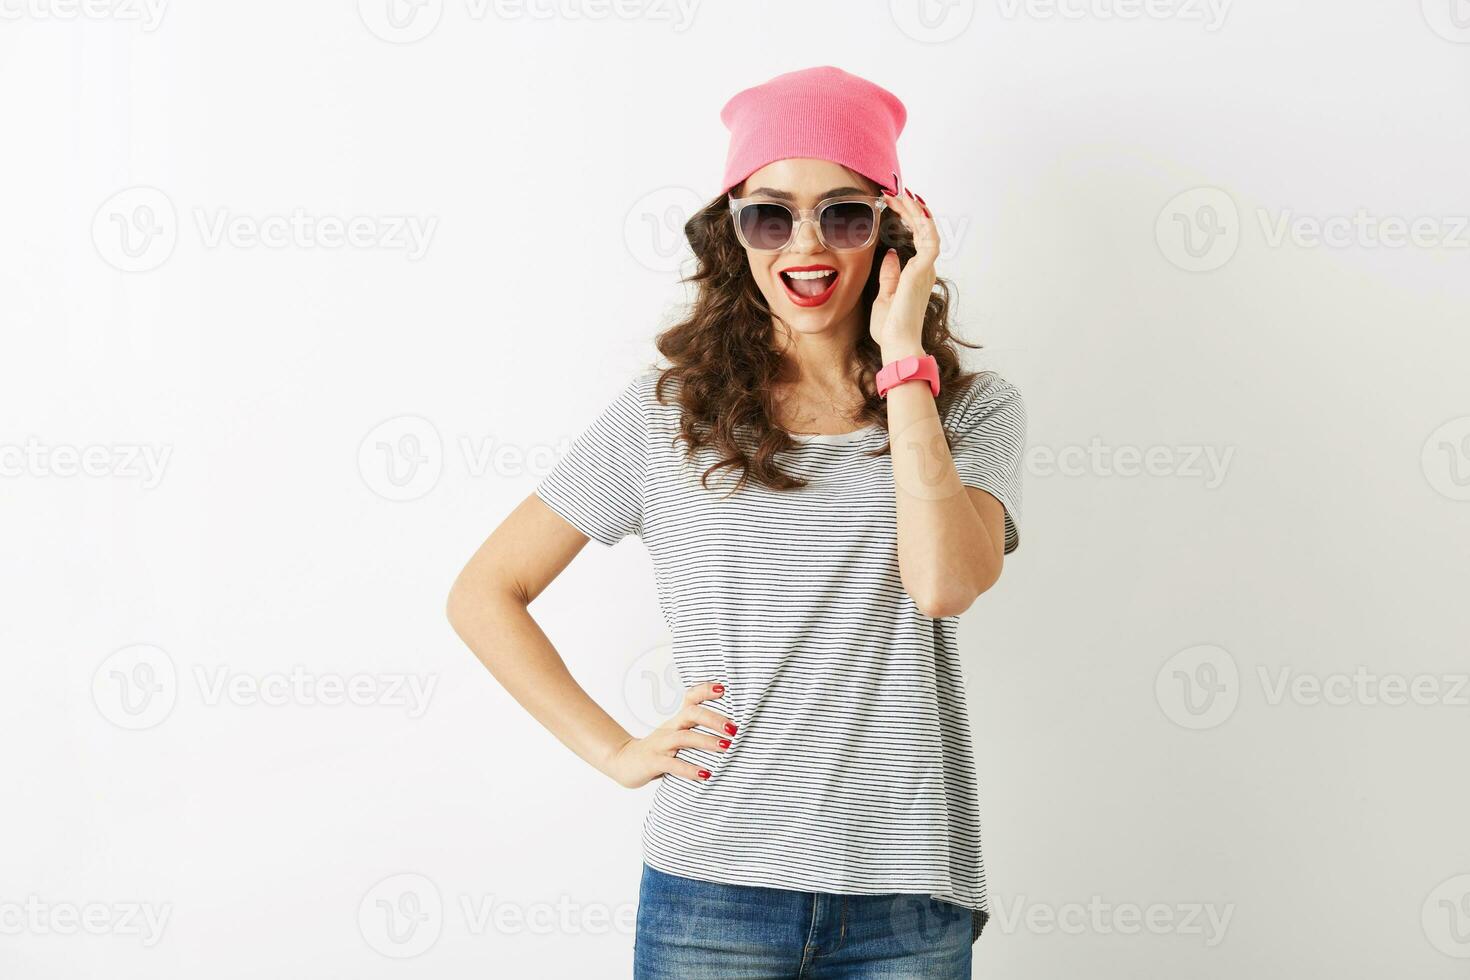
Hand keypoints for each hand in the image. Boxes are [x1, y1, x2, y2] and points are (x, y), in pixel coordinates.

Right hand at [602, 681, 736, 788]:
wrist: (623, 762)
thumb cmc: (657, 750)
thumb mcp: (675, 737)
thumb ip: (696, 733)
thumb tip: (730, 734)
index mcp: (676, 721)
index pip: (690, 698)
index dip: (705, 691)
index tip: (723, 689)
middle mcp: (669, 729)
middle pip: (691, 714)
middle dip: (714, 719)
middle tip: (734, 729)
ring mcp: (660, 745)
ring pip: (684, 737)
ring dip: (707, 741)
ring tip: (726, 747)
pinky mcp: (653, 762)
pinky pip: (673, 765)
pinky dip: (690, 769)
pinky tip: (706, 775)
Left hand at [868, 188, 938, 356]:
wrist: (897, 344)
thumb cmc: (891, 328)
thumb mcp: (884, 297)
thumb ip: (889, 275)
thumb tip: (891, 253)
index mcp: (916, 276)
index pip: (915, 240)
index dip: (907, 220)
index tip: (893, 206)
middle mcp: (925, 270)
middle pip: (922, 230)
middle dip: (909, 209)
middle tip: (894, 193)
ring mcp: (925, 269)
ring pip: (926, 230)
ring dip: (914, 210)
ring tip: (901, 194)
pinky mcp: (922, 270)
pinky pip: (928, 239)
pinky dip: (922, 221)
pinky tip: (912, 207)